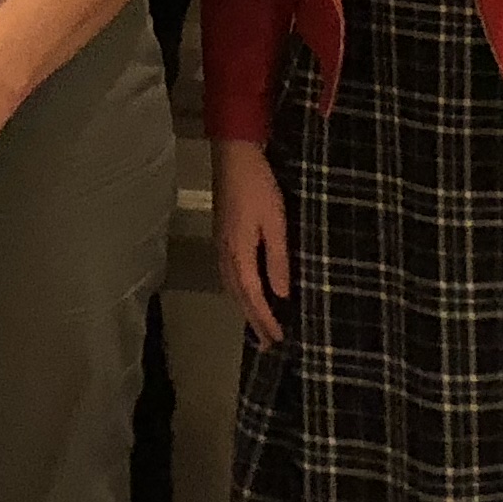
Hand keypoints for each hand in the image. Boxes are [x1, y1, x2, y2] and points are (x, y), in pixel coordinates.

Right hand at [212, 139, 289, 347]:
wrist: (233, 155)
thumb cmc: (259, 188)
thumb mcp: (276, 222)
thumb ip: (277, 259)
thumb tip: (281, 295)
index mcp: (239, 252)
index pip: (252, 295)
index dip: (264, 319)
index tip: (278, 340)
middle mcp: (226, 253)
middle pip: (237, 295)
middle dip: (252, 320)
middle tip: (266, 345)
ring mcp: (221, 243)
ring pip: (230, 286)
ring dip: (244, 308)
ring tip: (256, 327)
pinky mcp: (222, 235)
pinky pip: (229, 275)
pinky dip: (238, 292)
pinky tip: (246, 293)